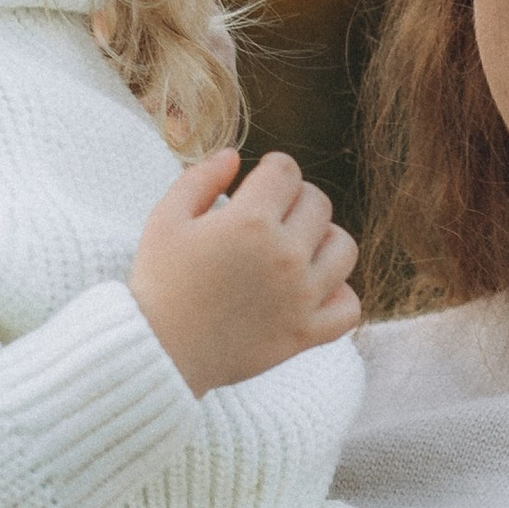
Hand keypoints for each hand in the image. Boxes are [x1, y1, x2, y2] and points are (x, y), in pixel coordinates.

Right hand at [129, 148, 359, 394]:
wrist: (159, 351)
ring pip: (344, 248)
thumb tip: (233, 156)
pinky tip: (313, 290)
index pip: (287, 171)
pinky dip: (339, 296)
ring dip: (324, 241)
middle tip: (272, 216)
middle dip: (295, 200)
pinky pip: (350, 307)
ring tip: (298, 248)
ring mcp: (301, 296)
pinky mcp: (306, 333)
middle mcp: (285, 255)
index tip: (260, 182)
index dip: (272, 170)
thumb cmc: (159, 282)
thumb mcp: (166, 219)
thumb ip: (200, 179)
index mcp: (250, 222)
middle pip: (319, 204)